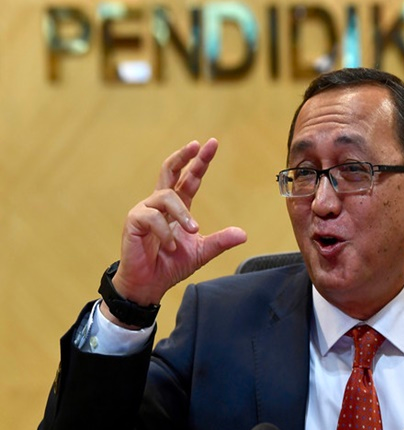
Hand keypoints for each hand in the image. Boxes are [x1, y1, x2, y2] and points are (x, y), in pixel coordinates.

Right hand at [108, 138, 246, 306]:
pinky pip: (152, 217)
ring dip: (183, 214)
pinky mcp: (134, 221)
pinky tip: (169, 247)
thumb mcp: (201, 252)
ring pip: (167, 196)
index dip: (200, 162)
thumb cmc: (170, 265)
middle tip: (197, 145)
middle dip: (184, 156)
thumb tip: (243, 234)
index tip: (211, 144)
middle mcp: (160, 204)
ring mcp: (145, 210)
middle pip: (170, 170)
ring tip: (192, 231)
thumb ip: (220, 241)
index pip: (189, 178)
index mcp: (178, 207)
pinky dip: (165, 232)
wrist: (149, 285)